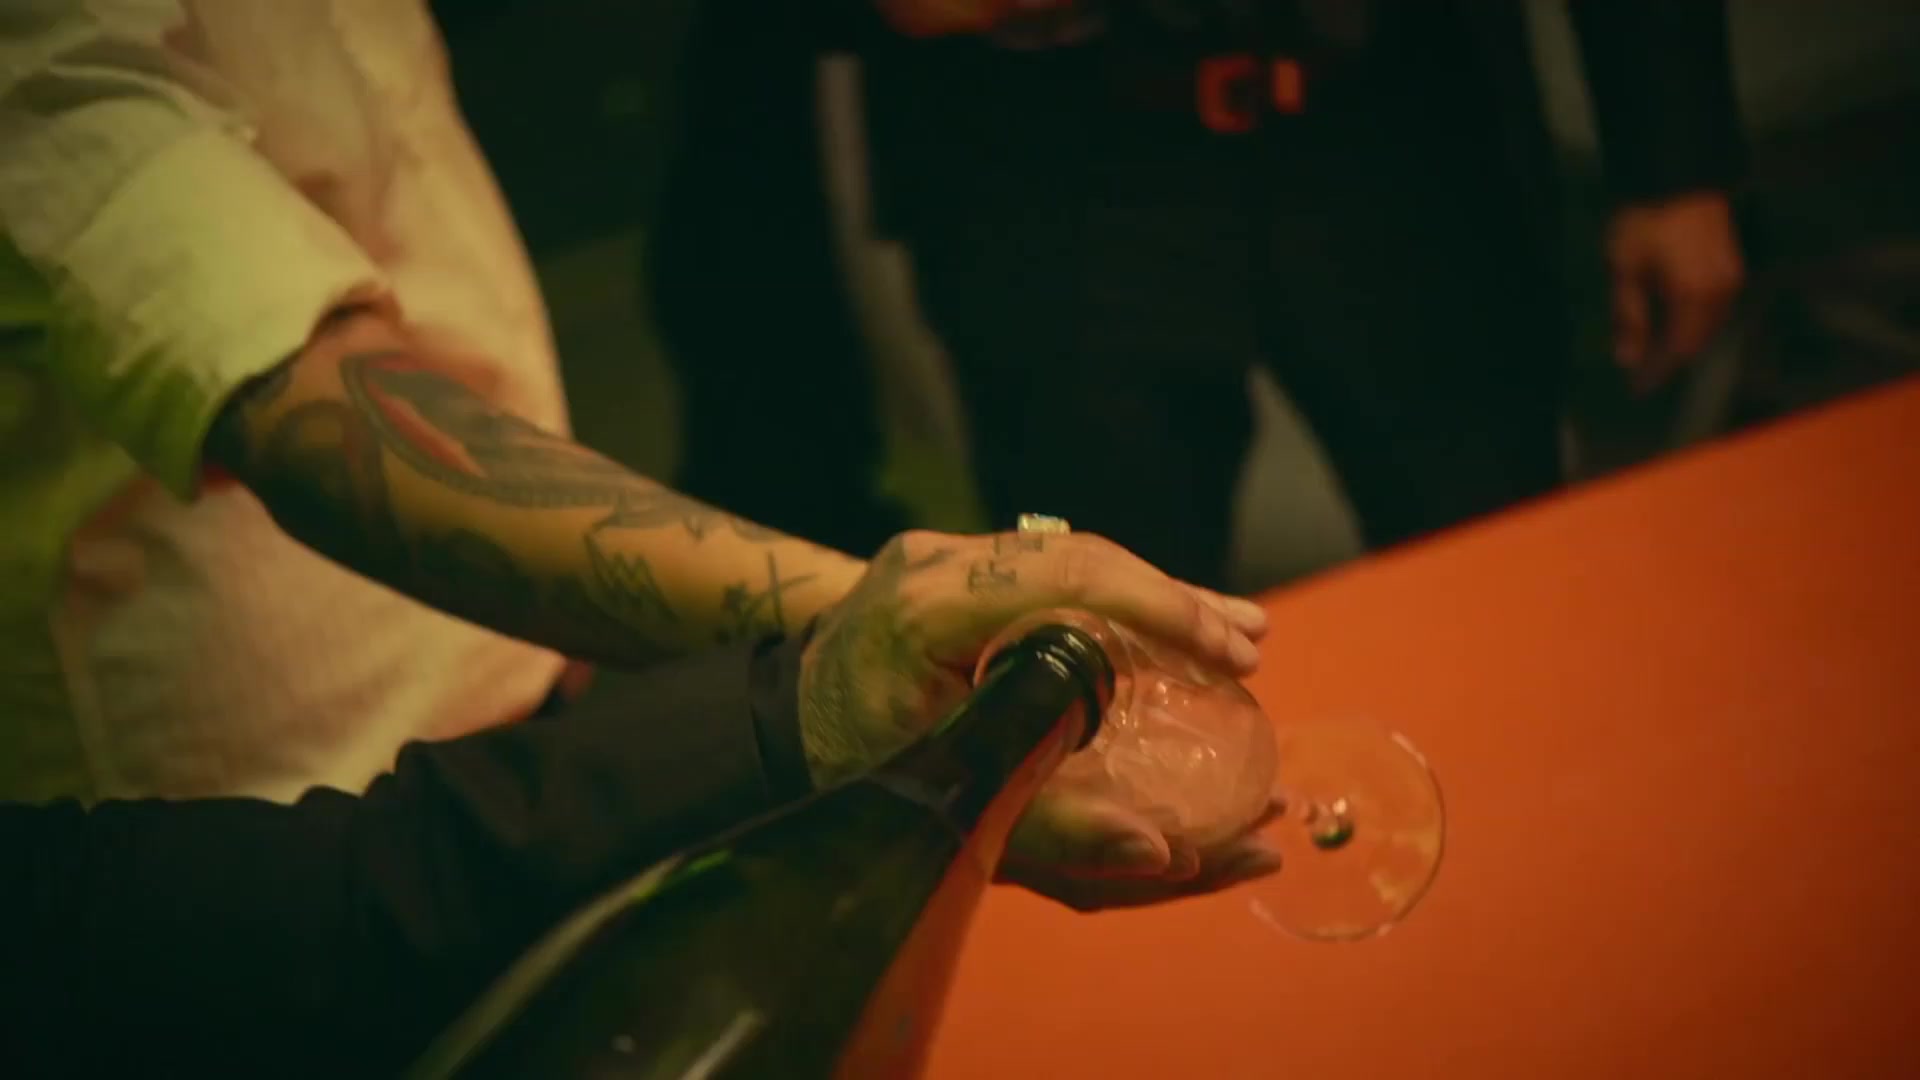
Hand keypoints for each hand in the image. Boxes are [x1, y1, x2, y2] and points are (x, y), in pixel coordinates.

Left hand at [798, 528, 1276, 907]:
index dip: (1160, 610)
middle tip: (1249, 652)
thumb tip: (1161, 851)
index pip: (1066, 576)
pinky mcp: (962, 566)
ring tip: (1238, 634)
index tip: (1226, 654)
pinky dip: (1120, 600)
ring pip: (1077, 558)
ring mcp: (948, 555)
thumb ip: (1050, 827)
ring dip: (1160, 597)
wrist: (782, 716)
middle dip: (1176, 604)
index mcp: (925, 607)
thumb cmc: (851, 768)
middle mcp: (937, 562)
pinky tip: (1175, 620)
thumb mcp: (944, 803)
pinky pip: (1057, 572)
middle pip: (1083, 558)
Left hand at [1607, 190, 1744, 392]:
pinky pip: (1716, 304)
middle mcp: (1722, 290)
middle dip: (1672, 358)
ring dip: (1685, 339)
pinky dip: (1695, 320)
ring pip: (1710, 323)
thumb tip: (1628, 360)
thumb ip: (1629, 318)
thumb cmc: (1643, 220)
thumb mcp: (1625, 270)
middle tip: (1645, 374)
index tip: (1637, 388)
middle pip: (1699, 339)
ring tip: (1657, 352)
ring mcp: (1732, 275)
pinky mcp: (1732, 261)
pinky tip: (1675, 321)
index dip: (1659, 370)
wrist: (1673, 170)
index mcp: (1696, 296)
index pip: (1679, 348)